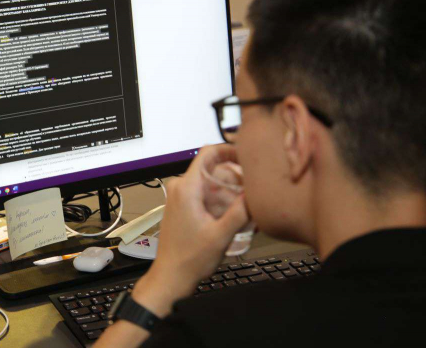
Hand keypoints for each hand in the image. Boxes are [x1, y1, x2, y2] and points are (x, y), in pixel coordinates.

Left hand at [132, 144, 249, 316]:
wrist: (171, 276)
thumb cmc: (188, 259)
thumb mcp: (221, 235)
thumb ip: (240, 212)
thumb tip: (255, 194)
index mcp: (186, 188)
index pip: (208, 152)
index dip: (229, 149)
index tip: (245, 154)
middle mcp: (179, 188)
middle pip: (212, 167)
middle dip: (234, 175)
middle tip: (251, 187)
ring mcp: (179, 196)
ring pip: (209, 180)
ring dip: (228, 189)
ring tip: (244, 203)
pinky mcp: (181, 205)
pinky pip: (203, 191)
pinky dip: (219, 198)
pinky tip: (232, 213)